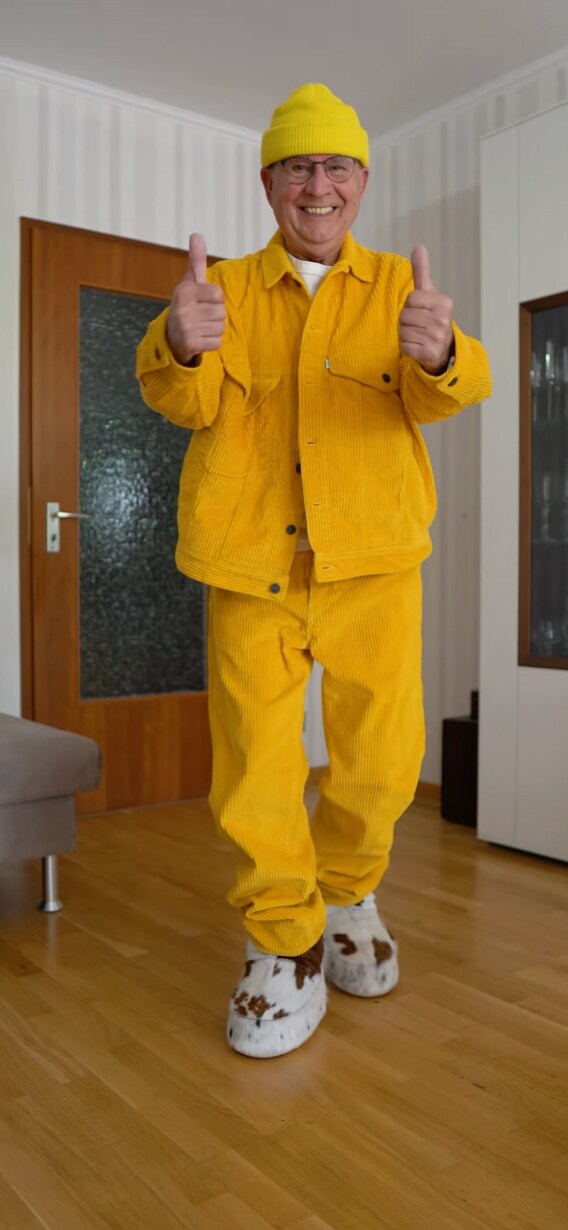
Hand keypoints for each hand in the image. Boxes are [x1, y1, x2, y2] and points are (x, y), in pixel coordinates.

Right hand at [166, 233, 225, 364]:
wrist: (171, 336)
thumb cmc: (186, 305)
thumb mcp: (190, 282)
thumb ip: (196, 260)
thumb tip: (196, 235)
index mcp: (185, 291)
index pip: (218, 295)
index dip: (215, 299)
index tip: (202, 302)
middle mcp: (183, 308)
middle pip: (221, 312)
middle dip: (215, 315)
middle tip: (201, 317)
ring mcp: (186, 328)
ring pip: (220, 328)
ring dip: (214, 329)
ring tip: (201, 327)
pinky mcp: (190, 344)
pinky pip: (216, 342)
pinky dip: (211, 343)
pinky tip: (200, 339)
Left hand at [399, 245, 453, 373]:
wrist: (443, 349)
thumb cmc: (432, 318)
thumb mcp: (429, 294)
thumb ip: (421, 272)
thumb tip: (419, 247)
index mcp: (444, 302)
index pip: (411, 299)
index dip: (410, 305)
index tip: (419, 311)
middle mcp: (443, 319)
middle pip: (405, 315)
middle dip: (406, 321)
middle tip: (417, 325)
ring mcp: (437, 337)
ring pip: (403, 331)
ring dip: (405, 335)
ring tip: (417, 335)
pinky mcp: (429, 353)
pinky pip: (405, 347)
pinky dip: (407, 348)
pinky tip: (417, 346)